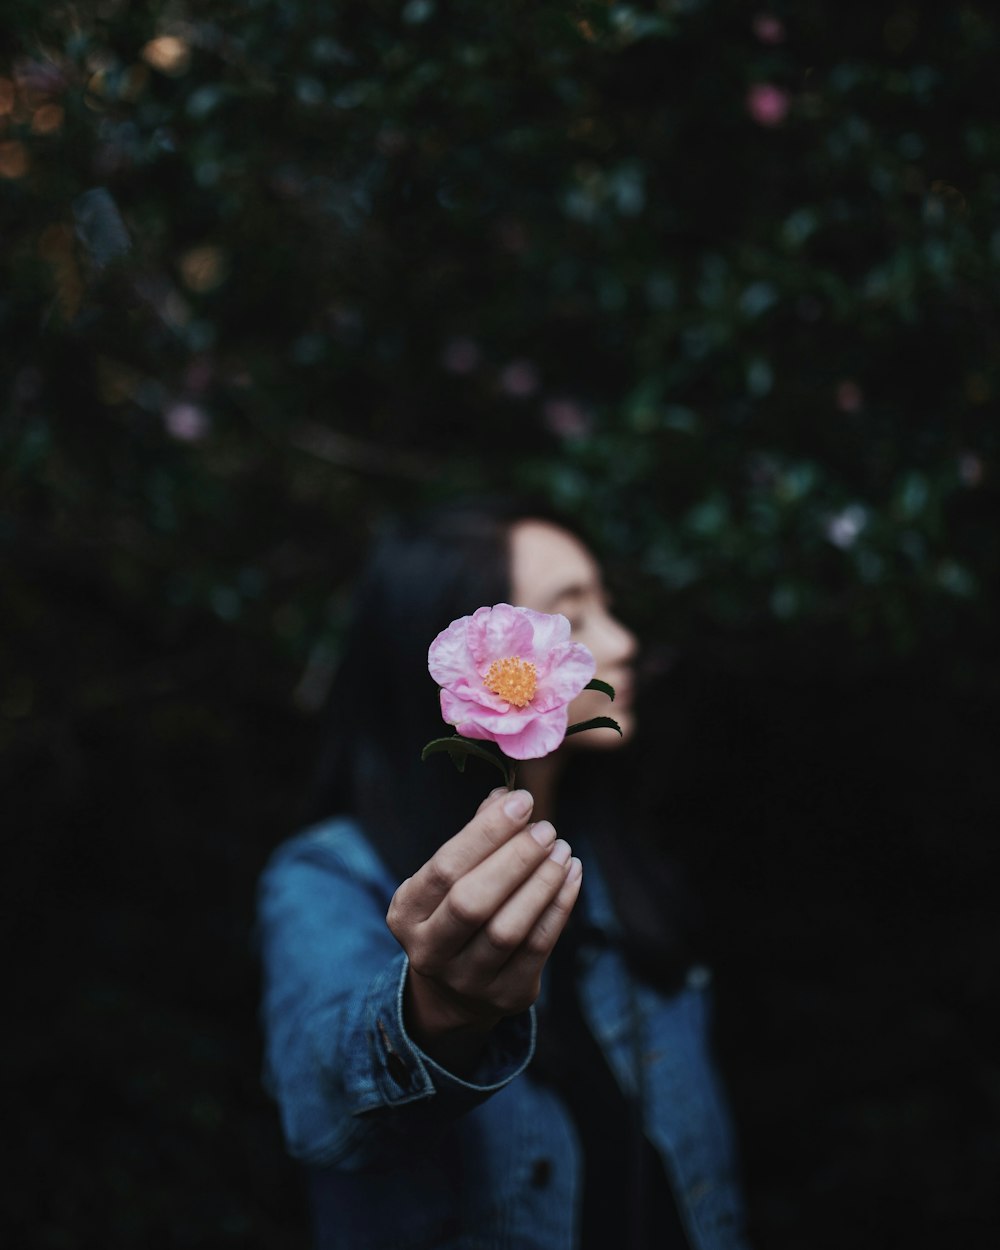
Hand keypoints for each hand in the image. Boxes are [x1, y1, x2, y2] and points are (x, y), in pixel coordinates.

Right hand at [386, 787, 581, 1069]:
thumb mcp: (451, 876)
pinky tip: (571, 876)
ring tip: (563, 850)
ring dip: (542, 883)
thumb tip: (508, 795)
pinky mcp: (506, 995)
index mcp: (406, 912)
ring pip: (508, 929)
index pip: (445, 868)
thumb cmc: (455, 910)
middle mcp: (428, 951)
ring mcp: (466, 980)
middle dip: (515, 860)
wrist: (455, 990)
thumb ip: (476, 835)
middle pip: (472, 902)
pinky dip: (559, 907)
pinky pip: (538, 947)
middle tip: (547, 830)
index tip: (523, 802)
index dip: (486, 833)